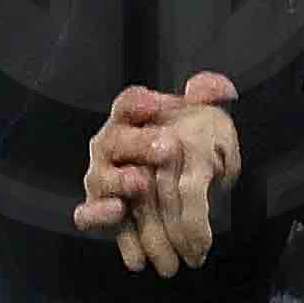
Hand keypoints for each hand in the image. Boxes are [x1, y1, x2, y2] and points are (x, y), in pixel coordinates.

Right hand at [75, 69, 241, 275]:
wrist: (173, 197)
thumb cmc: (179, 154)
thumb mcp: (200, 123)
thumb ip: (207, 98)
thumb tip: (215, 88)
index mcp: (130, 122)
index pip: (127, 105)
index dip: (139, 103)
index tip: (157, 104)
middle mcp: (110, 149)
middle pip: (113, 139)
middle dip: (138, 142)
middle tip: (167, 146)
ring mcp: (102, 180)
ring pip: (99, 177)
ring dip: (119, 179)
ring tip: (141, 182)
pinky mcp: (98, 210)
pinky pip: (88, 214)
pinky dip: (98, 213)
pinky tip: (117, 210)